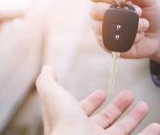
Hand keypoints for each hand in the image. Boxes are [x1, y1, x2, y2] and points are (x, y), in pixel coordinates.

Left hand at [36, 66, 159, 134]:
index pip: (84, 108)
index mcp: (73, 119)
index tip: (103, 92)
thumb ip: (47, 80)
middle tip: (128, 94)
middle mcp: (86, 132)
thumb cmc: (63, 120)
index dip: (93, 100)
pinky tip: (156, 127)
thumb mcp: (52, 93)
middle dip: (117, 106)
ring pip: (122, 129)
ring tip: (143, 105)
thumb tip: (47, 68)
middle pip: (105, 118)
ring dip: (133, 117)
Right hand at [88, 0, 159, 62]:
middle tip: (138, 13)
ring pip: (105, 27)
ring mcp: (100, 31)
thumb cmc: (149, 14)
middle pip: (95, 10)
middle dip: (120, 12)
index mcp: (104, 0)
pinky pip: (113, 41)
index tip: (123, 0)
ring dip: (130, 26)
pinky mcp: (106, 45)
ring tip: (143, 26)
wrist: (158, 34)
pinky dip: (131, 38)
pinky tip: (138, 36)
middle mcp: (98, 15)